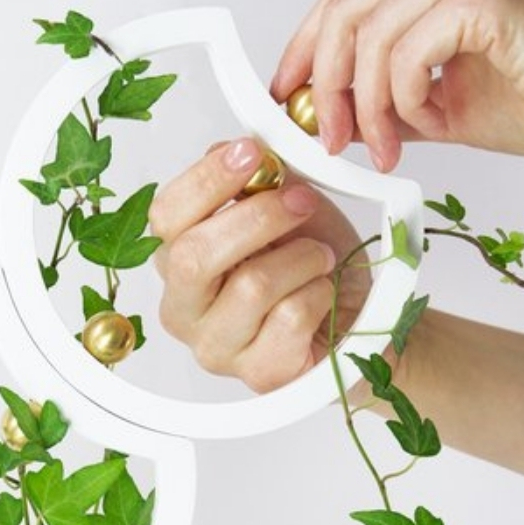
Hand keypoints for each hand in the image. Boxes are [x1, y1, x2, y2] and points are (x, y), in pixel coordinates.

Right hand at [149, 138, 369, 393]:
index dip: (205, 181)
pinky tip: (323, 296)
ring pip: (251, 285)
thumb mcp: (286, 207)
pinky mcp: (257, 374)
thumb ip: (256, 180)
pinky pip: (290, 317)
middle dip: (257, 217)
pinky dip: (320, 293)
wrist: (358, 320)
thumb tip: (233, 149)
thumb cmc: (312, 264)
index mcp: (177, 261)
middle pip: (193, 256)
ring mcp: (215, 347)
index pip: (165, 217)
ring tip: (321, 258)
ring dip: (304, 258)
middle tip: (301, 201)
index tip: (251, 153)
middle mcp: (183, 307)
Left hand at [271, 0, 523, 169]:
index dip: (300, 50)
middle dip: (326, 88)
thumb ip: (377, 100)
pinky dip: (406, 99)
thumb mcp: (430, 106)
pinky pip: (407, 54)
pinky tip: (432, 121)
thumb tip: (320, 113)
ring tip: (388, 148)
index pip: (339, 3)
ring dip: (367, 108)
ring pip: (370, 40)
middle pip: (342, 15)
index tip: (283, 98)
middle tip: (329, 140)